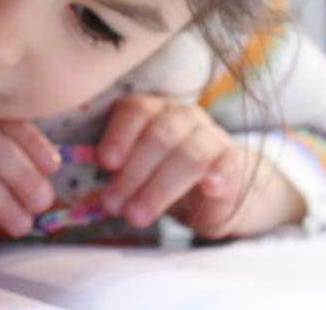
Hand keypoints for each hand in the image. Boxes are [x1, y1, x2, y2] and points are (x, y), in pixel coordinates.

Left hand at [98, 95, 304, 237]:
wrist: (210, 189)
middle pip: (159, 136)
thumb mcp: (134, 169)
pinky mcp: (234, 160)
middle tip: (113, 204)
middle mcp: (182, 116)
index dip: (119, 135)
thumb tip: (91, 178)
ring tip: (137, 216)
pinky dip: (218, 175)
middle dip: (133, 173)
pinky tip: (208, 188)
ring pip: (189, 155)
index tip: (105, 163)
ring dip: (160, 188)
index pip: (135, 110)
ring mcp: (211, 135)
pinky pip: (227, 164)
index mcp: (152, 110)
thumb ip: (115, 169)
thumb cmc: (159, 174)